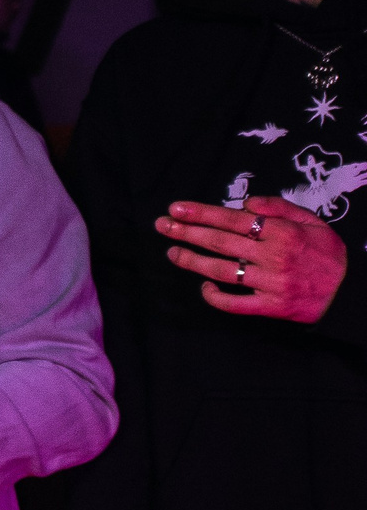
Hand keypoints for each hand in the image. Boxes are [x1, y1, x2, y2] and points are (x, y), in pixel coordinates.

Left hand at [157, 197, 346, 323]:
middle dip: (188, 232)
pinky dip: (216, 297)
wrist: (349, 292)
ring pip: (223, 271)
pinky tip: (203, 287)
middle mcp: (273, 256)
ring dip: (193, 261)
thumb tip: (246, 203)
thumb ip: (280, 207)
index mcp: (282, 232)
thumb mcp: (312, 221)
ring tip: (172, 253)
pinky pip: (236, 303)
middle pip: (221, 242)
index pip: (232, 220)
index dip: (202, 213)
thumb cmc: (328, 253)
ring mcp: (270, 283)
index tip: (177, 208)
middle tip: (162, 226)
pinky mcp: (270, 306)